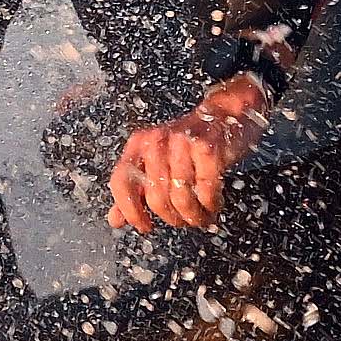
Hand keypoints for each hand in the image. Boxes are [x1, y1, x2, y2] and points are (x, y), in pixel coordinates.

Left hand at [110, 76, 270, 233]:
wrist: (224, 115)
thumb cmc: (188, 144)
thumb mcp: (156, 163)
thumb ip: (134, 191)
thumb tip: (115, 220)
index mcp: (138, 144)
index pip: (122, 182)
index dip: (130, 210)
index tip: (145, 226)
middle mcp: (156, 140)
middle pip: (155, 196)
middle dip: (173, 217)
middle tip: (185, 221)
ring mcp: (181, 142)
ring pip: (180, 196)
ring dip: (193, 215)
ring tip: (201, 217)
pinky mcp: (207, 146)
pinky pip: (205, 188)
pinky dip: (210, 204)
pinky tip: (213, 206)